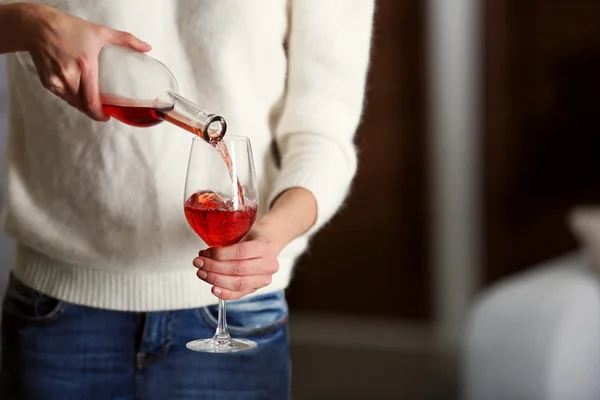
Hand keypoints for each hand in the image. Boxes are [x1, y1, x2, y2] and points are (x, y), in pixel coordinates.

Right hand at [20, 3, 150, 119]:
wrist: (37, 26)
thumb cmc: (69, 28)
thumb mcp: (100, 32)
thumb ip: (126, 40)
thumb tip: (147, 48)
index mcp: (85, 66)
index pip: (92, 101)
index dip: (100, 114)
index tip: (108, 117)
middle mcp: (69, 76)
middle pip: (83, 105)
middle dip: (93, 110)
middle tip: (102, 108)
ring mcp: (56, 80)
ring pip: (72, 102)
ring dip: (82, 104)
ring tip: (91, 99)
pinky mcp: (47, 82)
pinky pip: (62, 96)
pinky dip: (71, 96)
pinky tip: (76, 90)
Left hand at [192, 227, 279, 300]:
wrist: (270, 243)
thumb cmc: (253, 236)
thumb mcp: (243, 231)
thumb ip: (228, 241)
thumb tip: (204, 253)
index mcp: (265, 246)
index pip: (241, 252)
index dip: (221, 254)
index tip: (206, 253)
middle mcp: (268, 264)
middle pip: (238, 269)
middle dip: (214, 268)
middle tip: (199, 263)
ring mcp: (264, 278)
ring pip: (238, 283)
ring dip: (216, 280)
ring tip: (202, 273)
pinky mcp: (258, 288)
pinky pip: (240, 294)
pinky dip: (225, 293)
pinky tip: (213, 289)